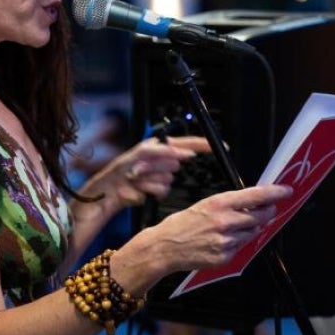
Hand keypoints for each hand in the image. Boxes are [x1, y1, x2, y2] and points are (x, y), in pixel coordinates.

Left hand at [94, 135, 209, 207]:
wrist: (113, 188)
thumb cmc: (123, 166)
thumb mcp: (143, 151)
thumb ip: (166, 151)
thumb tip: (186, 153)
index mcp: (163, 147)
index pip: (189, 143)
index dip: (205, 145)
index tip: (221, 146)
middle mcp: (165, 160)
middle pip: (177, 162)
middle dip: (159, 164)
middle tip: (141, 165)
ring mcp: (163, 176)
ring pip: (169, 178)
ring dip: (150, 176)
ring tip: (137, 175)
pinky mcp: (160, 190)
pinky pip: (163, 189)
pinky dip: (150, 188)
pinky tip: (140, 186)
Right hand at [149, 184, 292, 270]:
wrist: (166, 246)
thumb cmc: (183, 224)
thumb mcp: (205, 204)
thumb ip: (230, 204)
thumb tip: (253, 203)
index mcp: (219, 204)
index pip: (256, 196)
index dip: (275, 193)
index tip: (286, 191)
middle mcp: (225, 222)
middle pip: (261, 216)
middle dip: (267, 212)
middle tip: (267, 209)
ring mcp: (226, 241)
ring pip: (253, 232)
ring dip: (250, 228)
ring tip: (233, 227)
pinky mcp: (225, 257)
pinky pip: (242, 247)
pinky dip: (238, 243)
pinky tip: (223, 240)